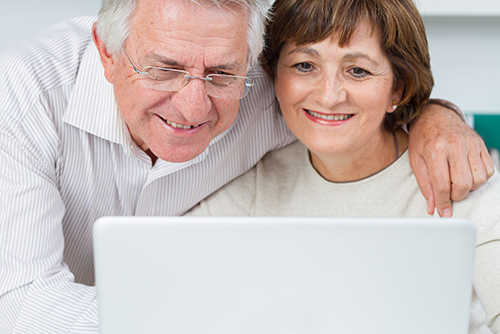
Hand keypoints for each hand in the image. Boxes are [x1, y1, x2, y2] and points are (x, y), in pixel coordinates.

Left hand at [408, 102, 494, 216]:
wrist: (434, 115)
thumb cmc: (423, 138)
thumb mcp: (416, 160)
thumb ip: (425, 185)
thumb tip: (433, 208)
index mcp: (435, 149)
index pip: (442, 184)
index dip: (442, 202)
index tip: (443, 212)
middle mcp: (455, 145)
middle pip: (463, 184)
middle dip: (456, 196)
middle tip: (448, 193)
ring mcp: (470, 143)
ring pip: (478, 179)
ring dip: (468, 188)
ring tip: (456, 182)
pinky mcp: (480, 144)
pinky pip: (488, 170)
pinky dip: (479, 178)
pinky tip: (466, 174)